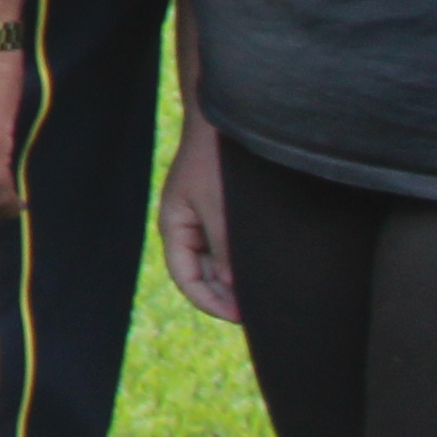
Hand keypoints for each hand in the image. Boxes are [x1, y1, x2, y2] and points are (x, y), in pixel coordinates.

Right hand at [157, 113, 241, 322]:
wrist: (222, 120)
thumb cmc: (215, 161)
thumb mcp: (220, 208)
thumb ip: (224, 249)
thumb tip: (233, 288)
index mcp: (174, 227)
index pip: (186, 279)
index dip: (211, 302)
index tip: (241, 315)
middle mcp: (186, 227)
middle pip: (201, 275)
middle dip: (225, 295)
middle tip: (258, 310)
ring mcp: (202, 219)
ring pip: (216, 263)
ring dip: (234, 279)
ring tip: (263, 292)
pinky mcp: (219, 210)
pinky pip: (226, 246)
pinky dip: (240, 261)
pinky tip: (262, 268)